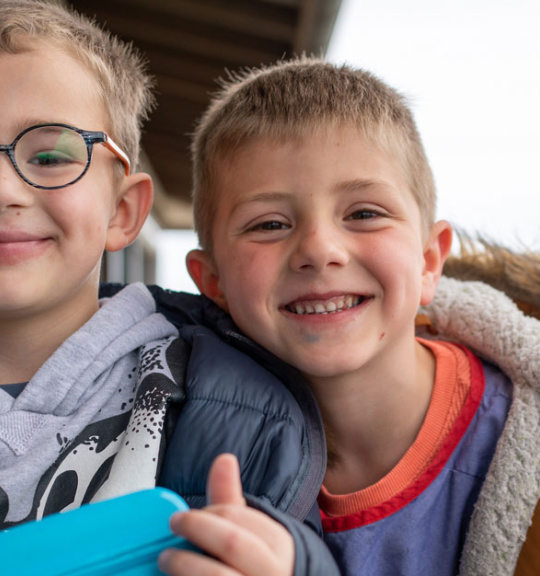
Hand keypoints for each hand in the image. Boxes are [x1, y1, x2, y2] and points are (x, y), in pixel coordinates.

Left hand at [158, 453, 294, 575]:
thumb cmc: (260, 564)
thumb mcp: (252, 532)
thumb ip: (231, 500)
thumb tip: (224, 458)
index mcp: (278, 544)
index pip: (237, 517)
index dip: (206, 514)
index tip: (188, 515)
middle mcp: (271, 571)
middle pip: (230, 543)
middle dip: (195, 530)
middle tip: (173, 527)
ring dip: (184, 564)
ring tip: (166, 558)